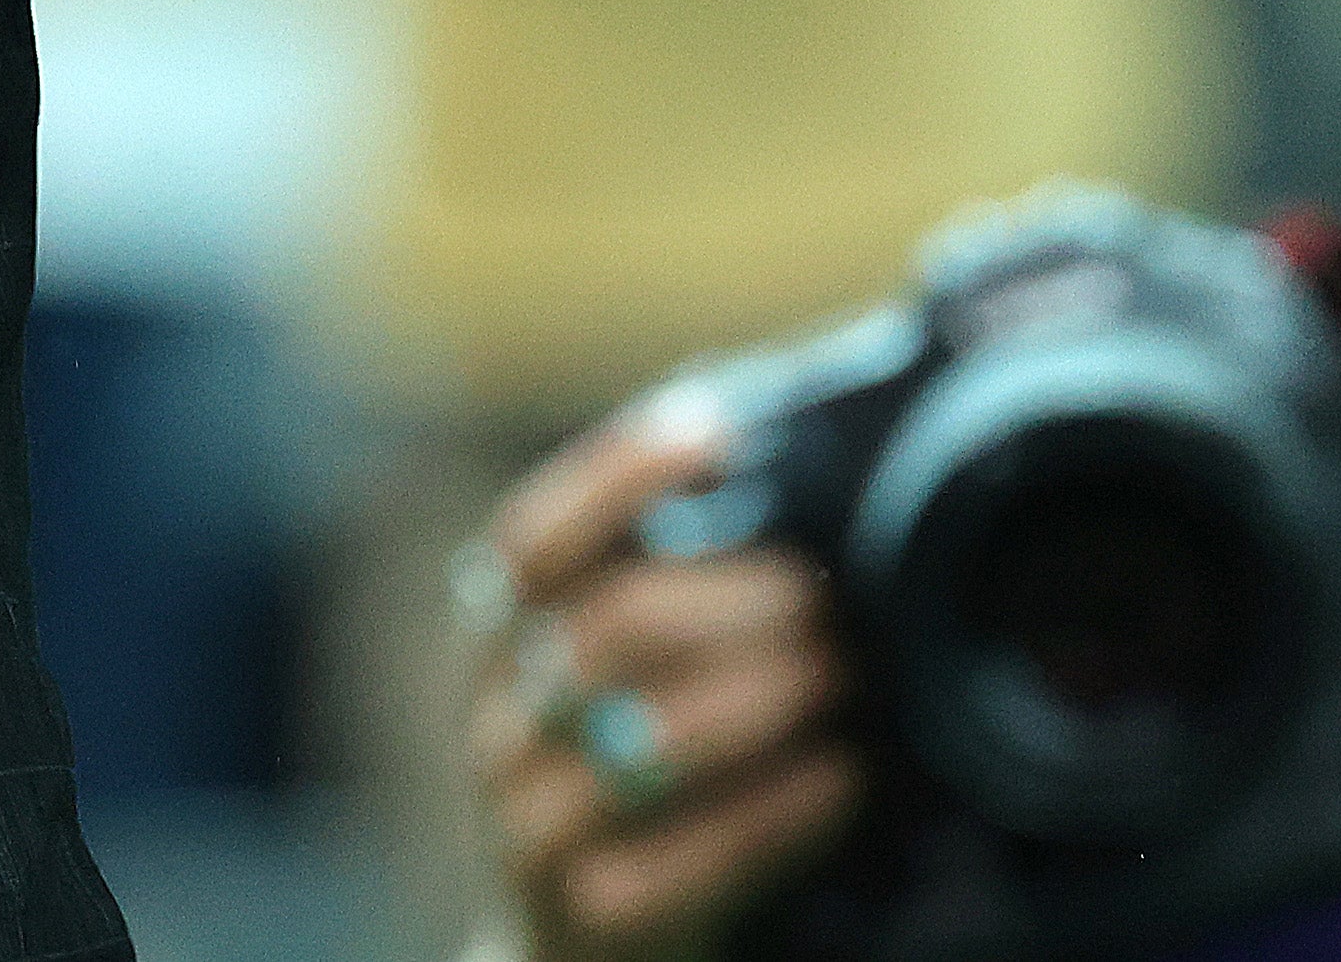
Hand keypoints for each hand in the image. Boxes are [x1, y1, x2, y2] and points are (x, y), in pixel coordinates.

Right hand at [462, 400, 861, 961]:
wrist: (573, 953)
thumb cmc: (619, 776)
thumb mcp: (607, 678)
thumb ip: (655, 581)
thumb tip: (758, 431)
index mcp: (496, 641)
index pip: (531, 536)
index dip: (615, 474)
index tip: (719, 430)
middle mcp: (497, 722)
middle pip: (603, 630)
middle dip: (727, 599)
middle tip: (824, 590)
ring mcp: (528, 822)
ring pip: (639, 742)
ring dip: (756, 696)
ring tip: (840, 671)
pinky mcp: (585, 912)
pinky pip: (688, 857)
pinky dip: (776, 810)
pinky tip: (844, 776)